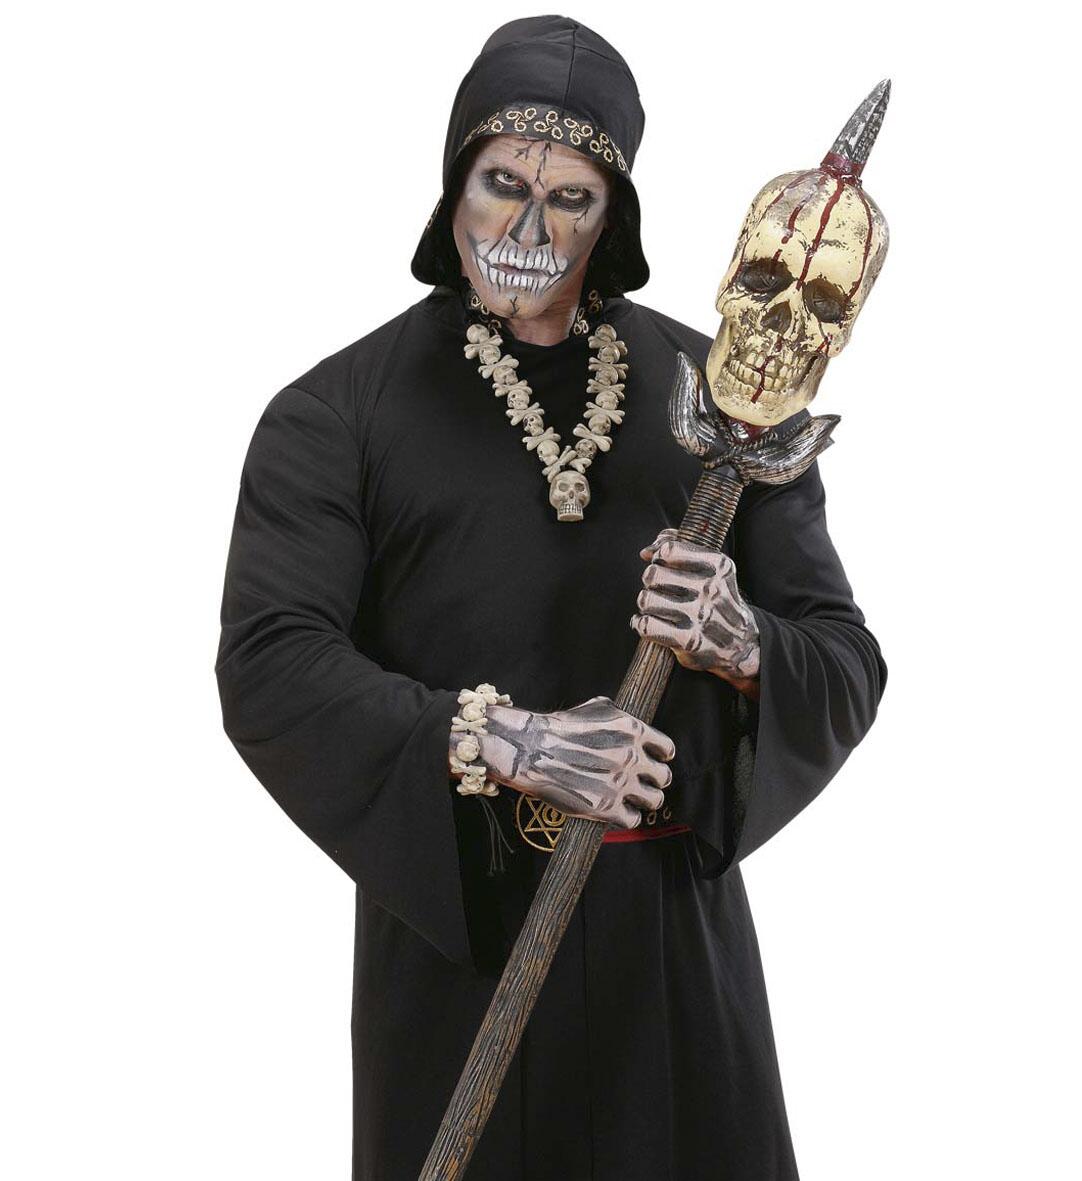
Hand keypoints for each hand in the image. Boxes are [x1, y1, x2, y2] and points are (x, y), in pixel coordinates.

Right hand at [454, 697, 674, 829]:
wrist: (533, 750)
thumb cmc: (561, 726)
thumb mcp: (597, 708)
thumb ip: (623, 718)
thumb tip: (635, 728)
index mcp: (634, 731)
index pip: (667, 750)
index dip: (661, 757)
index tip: (654, 762)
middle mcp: (632, 758)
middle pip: (664, 778)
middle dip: (654, 780)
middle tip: (642, 783)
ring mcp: (621, 784)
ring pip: (654, 801)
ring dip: (644, 801)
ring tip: (632, 800)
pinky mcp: (607, 808)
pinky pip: (633, 819)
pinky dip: (627, 817)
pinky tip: (616, 811)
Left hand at [631, 528, 760, 691]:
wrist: (740, 642)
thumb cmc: (715, 598)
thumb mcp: (710, 566)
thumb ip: (677, 545)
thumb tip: (646, 552)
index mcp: (718, 565)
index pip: (668, 550)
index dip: (660, 558)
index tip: (665, 567)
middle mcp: (711, 589)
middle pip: (652, 574)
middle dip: (651, 582)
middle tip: (660, 590)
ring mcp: (700, 616)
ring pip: (646, 599)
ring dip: (646, 604)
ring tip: (656, 608)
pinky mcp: (688, 640)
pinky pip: (646, 625)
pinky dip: (640, 624)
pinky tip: (648, 624)